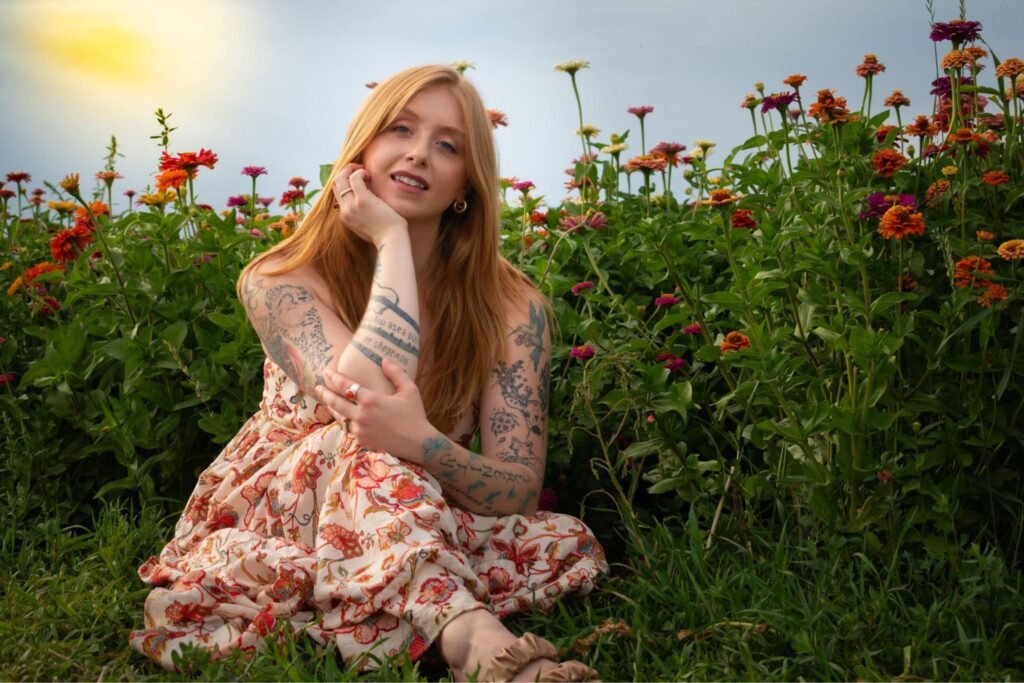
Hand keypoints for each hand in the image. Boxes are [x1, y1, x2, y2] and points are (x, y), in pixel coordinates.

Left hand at [314, 358, 429, 460]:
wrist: (419, 444)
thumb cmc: (415, 415)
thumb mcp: (410, 390)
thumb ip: (396, 373)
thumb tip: (384, 360)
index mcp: (371, 400)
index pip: (346, 386)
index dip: (334, 378)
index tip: (327, 372)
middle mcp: (362, 415)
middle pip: (336, 403)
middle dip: (325, 393)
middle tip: (318, 386)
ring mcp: (360, 430)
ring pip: (340, 417)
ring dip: (333, 408)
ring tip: (328, 401)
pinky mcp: (362, 441)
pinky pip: (349, 429)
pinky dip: (344, 421)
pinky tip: (342, 417)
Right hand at [332, 164, 407, 244]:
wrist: (392, 241)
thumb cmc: (385, 233)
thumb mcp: (367, 224)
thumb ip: (361, 213)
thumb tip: (367, 197)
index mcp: (345, 217)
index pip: (337, 193)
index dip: (345, 182)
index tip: (359, 179)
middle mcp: (345, 211)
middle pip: (335, 184)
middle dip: (345, 172)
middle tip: (360, 170)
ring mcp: (351, 206)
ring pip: (340, 179)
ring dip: (351, 170)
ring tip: (364, 172)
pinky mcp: (362, 201)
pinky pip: (354, 178)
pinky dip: (360, 172)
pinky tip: (370, 175)